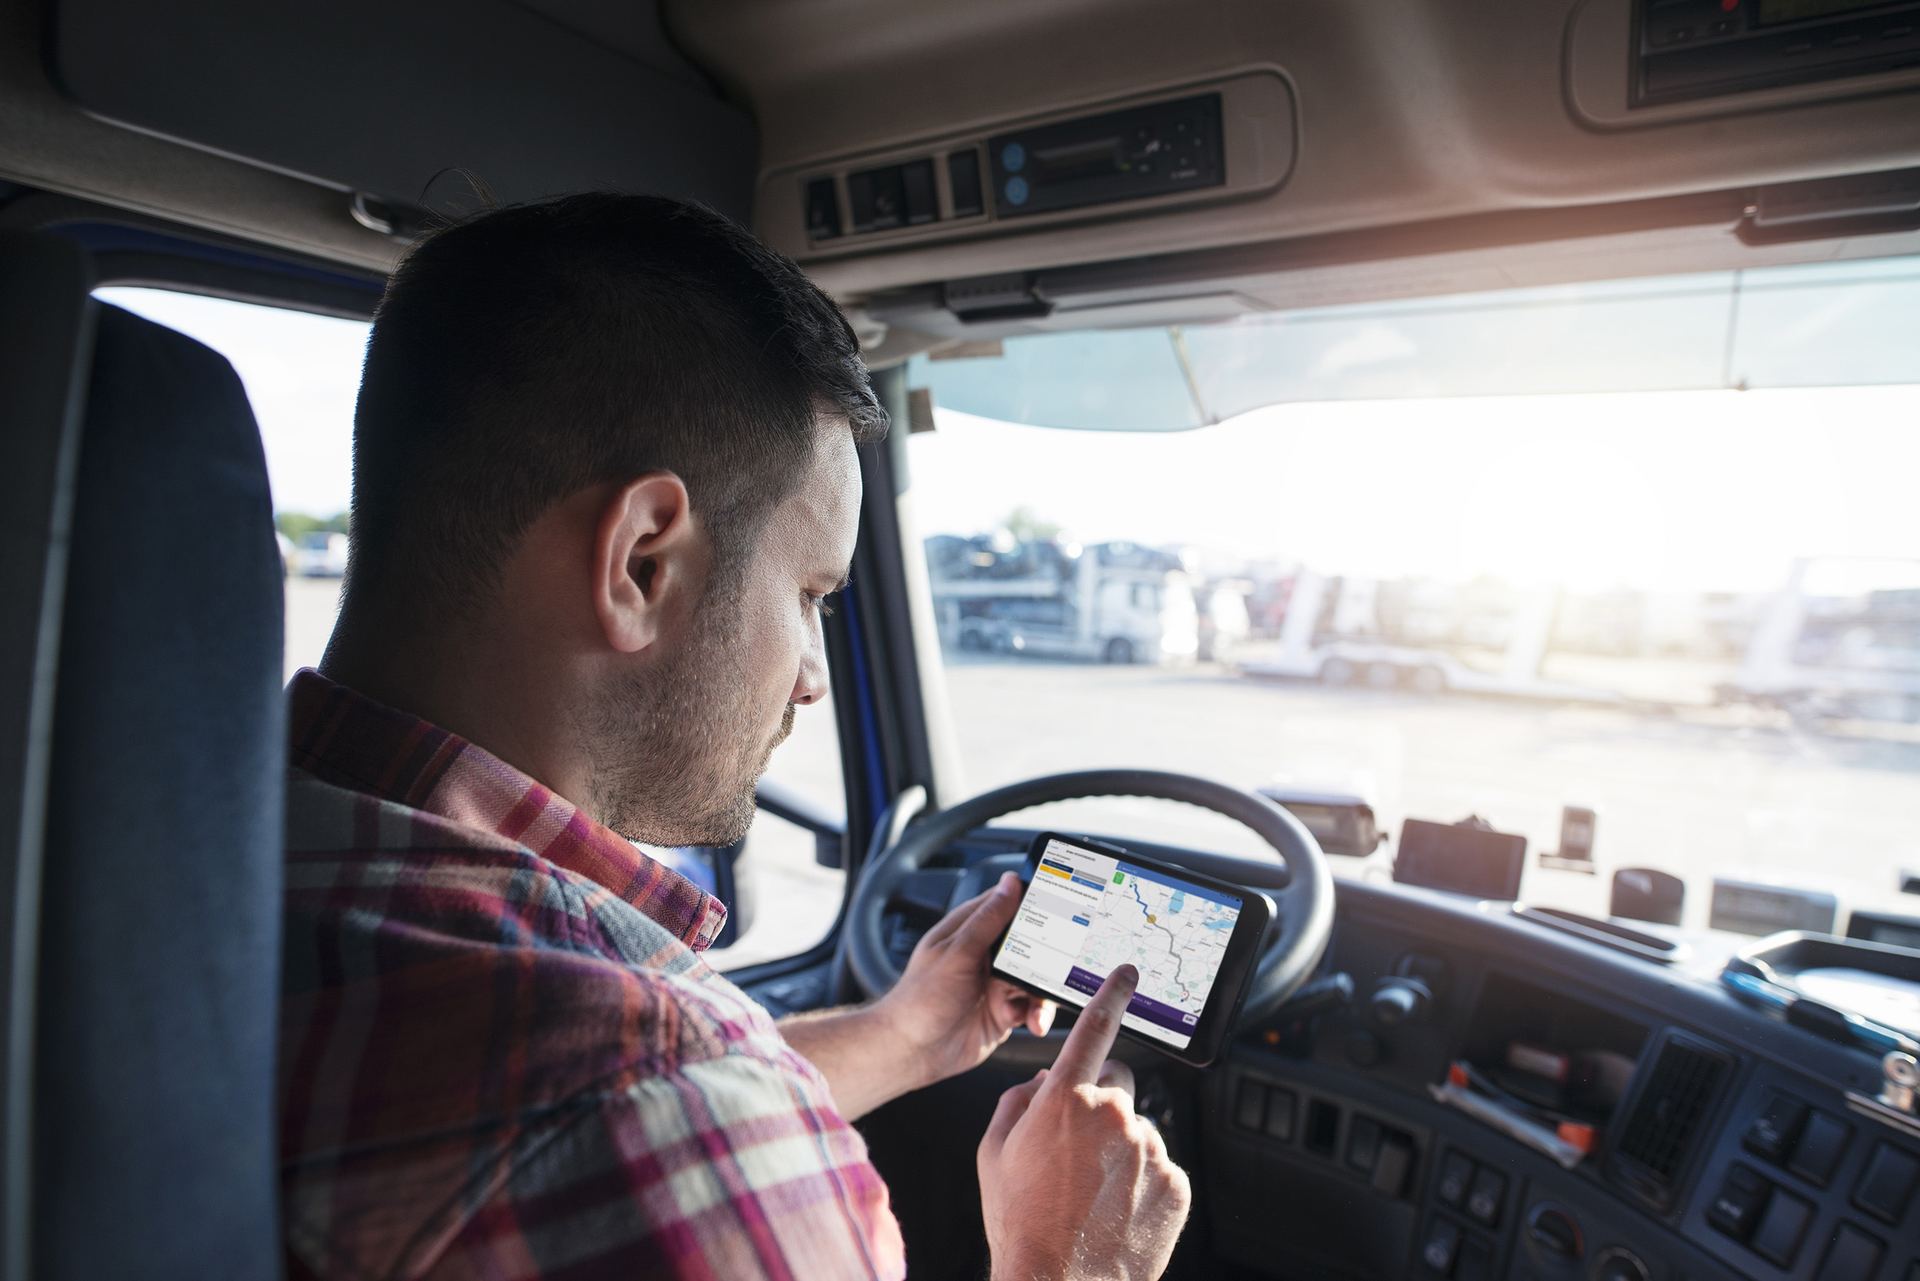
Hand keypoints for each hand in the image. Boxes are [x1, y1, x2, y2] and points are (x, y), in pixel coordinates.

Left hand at [778, 872, 1053, 1118]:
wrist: (912, 1051)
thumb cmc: (921, 999)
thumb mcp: (958, 953)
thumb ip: (988, 919)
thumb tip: (1010, 883)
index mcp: (971, 929)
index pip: (1010, 905)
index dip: (1037, 906)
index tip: (1065, 911)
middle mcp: (986, 954)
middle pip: (1033, 945)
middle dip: (1048, 959)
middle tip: (1056, 970)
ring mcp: (996, 983)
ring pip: (1037, 978)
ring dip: (1041, 994)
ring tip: (1035, 1009)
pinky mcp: (1004, 1010)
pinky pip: (1032, 1006)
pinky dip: (1035, 1014)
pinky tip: (1026, 1022)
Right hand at [978, 966, 1191, 1280]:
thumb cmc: (1020, 1223)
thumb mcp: (993, 1154)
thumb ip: (1018, 1102)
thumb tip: (1043, 1084)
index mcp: (1065, 1101)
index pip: (1094, 1029)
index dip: (1111, 995)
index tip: (1127, 974)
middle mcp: (1113, 1116)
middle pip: (1117, 1084)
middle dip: (1100, 1103)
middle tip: (1077, 1147)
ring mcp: (1150, 1150)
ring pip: (1137, 1130)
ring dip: (1119, 1150)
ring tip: (1091, 1194)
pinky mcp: (1175, 1183)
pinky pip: (1159, 1167)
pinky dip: (1141, 1183)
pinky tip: (1114, 1211)